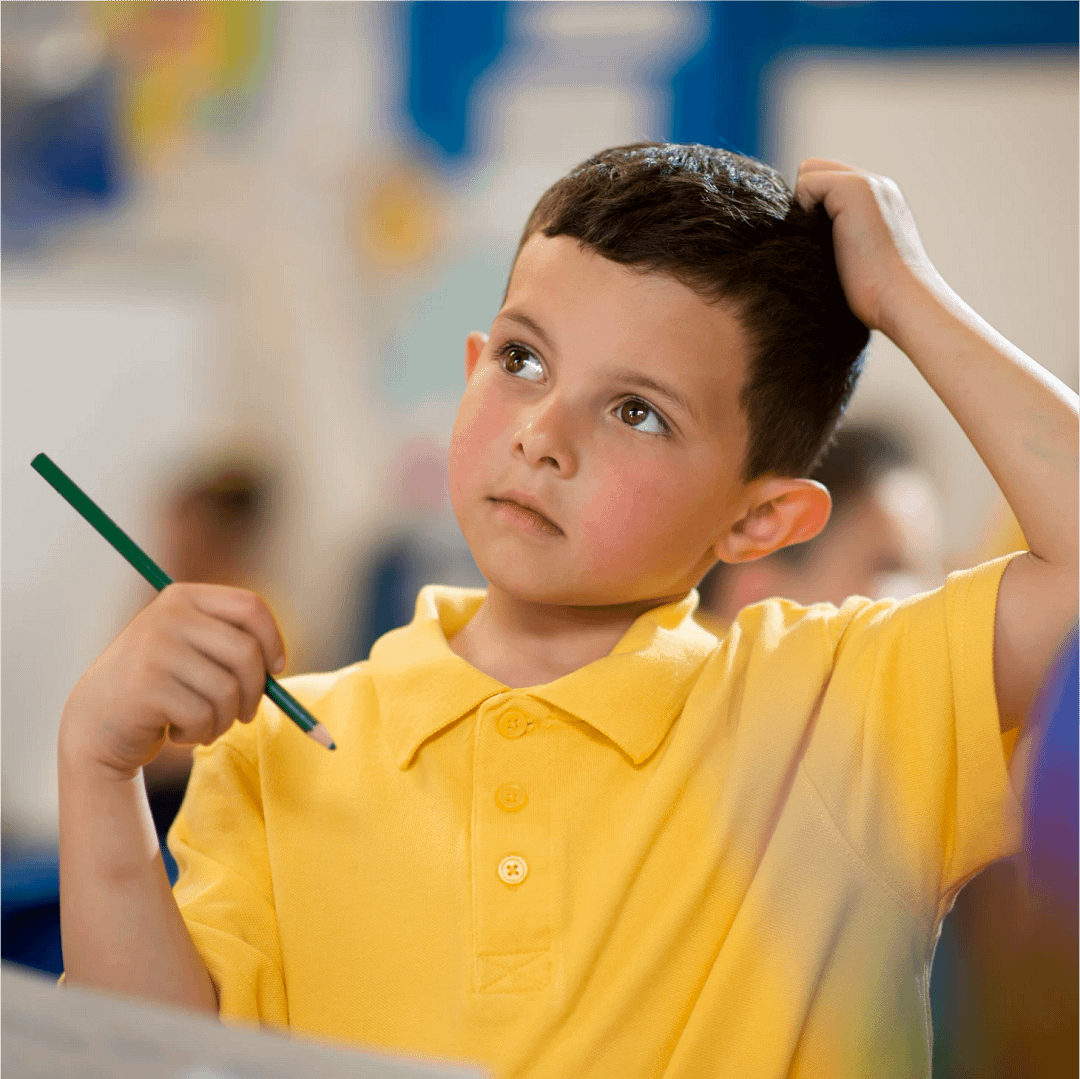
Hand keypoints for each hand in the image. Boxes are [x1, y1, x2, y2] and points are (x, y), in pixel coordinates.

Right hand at [59, 583, 285, 780]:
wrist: (95, 722)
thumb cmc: (160, 687)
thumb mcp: (191, 650)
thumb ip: (231, 644)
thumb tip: (277, 665)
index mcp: (184, 598)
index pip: (250, 606)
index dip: (272, 640)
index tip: (276, 669)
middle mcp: (168, 615)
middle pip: (246, 652)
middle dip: (255, 691)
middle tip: (246, 713)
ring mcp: (154, 649)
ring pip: (227, 690)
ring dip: (225, 718)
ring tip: (208, 724)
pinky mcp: (146, 686)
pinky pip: (203, 715)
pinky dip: (201, 732)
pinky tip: (179, 731)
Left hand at [795, 158, 938, 336]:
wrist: (899, 297)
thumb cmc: (876, 294)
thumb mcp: (855, 258)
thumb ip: (838, 236)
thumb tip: (803, 233)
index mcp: (879, 199)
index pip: (827, 181)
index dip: (812, 205)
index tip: (817, 240)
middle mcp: (875, 184)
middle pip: (814, 170)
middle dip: (805, 202)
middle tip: (815, 239)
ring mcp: (867, 182)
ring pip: (809, 172)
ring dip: (804, 206)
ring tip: (820, 240)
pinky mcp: (853, 188)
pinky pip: (806, 183)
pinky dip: (804, 208)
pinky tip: (820, 236)